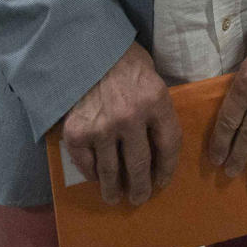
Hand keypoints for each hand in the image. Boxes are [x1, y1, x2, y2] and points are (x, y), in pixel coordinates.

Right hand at [61, 43, 179, 206]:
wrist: (85, 48)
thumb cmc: (125, 61)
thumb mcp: (153, 78)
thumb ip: (158, 108)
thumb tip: (161, 143)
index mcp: (156, 101)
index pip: (169, 145)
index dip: (167, 168)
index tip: (162, 181)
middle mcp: (130, 118)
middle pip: (140, 164)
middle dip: (141, 187)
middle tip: (140, 198)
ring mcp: (101, 127)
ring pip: (111, 171)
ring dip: (114, 189)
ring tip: (115, 198)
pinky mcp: (76, 133)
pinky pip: (86, 164)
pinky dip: (91, 175)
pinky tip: (96, 179)